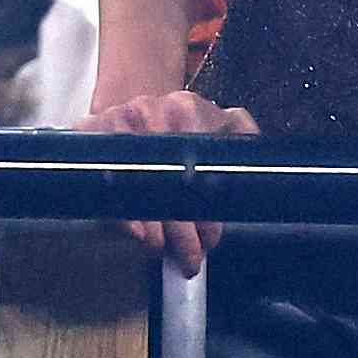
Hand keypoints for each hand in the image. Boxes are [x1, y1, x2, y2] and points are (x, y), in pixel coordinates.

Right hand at [76, 91, 260, 276]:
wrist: (132, 100)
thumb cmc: (180, 122)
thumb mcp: (219, 119)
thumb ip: (243, 135)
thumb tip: (267, 159)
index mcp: (186, 109)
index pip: (200, 171)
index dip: (206, 212)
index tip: (211, 239)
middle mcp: (150, 112)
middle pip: (169, 186)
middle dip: (183, 231)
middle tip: (191, 258)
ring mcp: (118, 124)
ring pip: (138, 188)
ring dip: (155, 230)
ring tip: (165, 250)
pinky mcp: (90, 136)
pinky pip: (108, 184)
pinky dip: (124, 216)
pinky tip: (140, 235)